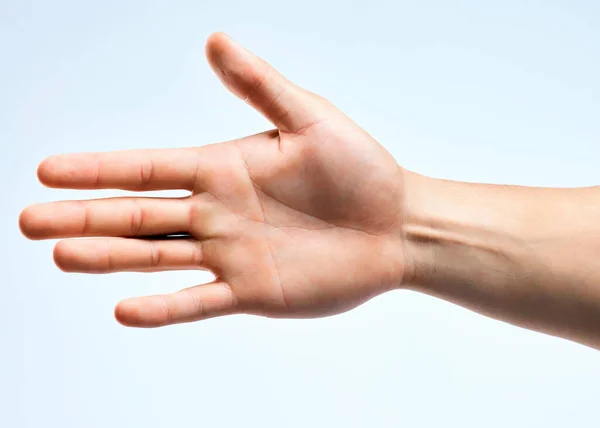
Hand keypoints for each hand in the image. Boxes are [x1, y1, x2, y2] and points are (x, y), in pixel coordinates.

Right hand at [19, 33, 407, 326]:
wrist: (395, 224)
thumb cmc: (359, 168)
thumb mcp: (309, 118)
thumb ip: (260, 86)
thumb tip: (214, 40)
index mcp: (223, 169)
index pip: (147, 167)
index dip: (99, 170)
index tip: (49, 170)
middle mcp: (216, 213)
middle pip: (137, 215)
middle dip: (84, 218)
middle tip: (31, 220)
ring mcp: (230, 255)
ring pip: (157, 257)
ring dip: (108, 259)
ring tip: (61, 256)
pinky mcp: (252, 291)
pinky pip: (199, 301)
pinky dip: (163, 307)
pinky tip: (125, 308)